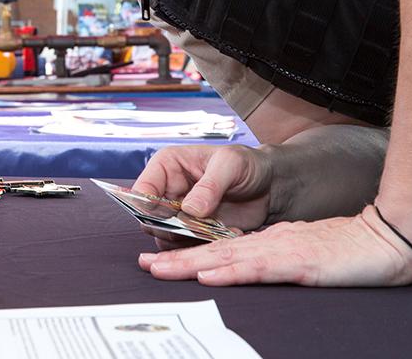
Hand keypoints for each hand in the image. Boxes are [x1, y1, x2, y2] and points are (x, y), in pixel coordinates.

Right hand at [133, 145, 274, 238]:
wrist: (270, 185)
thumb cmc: (247, 164)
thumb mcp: (230, 165)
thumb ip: (209, 185)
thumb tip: (188, 209)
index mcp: (167, 166)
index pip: (142, 190)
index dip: (147, 207)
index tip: (171, 217)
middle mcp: (167, 191)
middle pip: (150, 219)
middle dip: (172, 227)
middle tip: (200, 227)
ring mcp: (179, 214)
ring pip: (166, 237)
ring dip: (191, 239)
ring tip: (220, 230)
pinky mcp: (194, 231)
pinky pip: (187, 247)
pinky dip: (205, 247)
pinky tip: (229, 234)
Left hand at [137, 207, 411, 286]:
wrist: (389, 238)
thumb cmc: (350, 249)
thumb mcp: (304, 255)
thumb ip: (278, 259)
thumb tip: (248, 268)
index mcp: (270, 242)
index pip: (222, 250)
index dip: (188, 256)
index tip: (158, 261)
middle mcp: (270, 243)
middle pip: (215, 252)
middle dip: (177, 259)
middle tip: (142, 265)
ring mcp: (284, 251)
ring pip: (228, 258)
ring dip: (192, 265)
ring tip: (160, 269)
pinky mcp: (301, 263)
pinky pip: (260, 268)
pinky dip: (232, 272)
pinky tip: (211, 275)